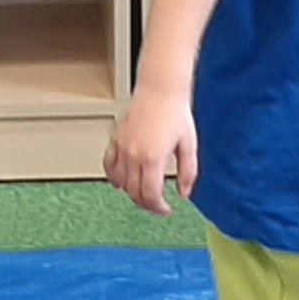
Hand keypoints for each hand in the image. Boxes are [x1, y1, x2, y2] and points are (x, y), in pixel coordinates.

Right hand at [104, 90, 198, 214]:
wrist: (160, 89)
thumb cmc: (175, 112)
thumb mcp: (189, 145)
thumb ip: (188, 172)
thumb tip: (184, 192)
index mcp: (153, 158)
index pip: (150, 195)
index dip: (158, 208)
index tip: (166, 210)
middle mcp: (134, 154)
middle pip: (135, 192)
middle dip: (147, 204)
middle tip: (157, 206)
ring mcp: (123, 147)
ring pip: (121, 182)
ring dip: (131, 193)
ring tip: (143, 195)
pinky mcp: (117, 139)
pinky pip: (109, 165)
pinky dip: (113, 177)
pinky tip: (119, 183)